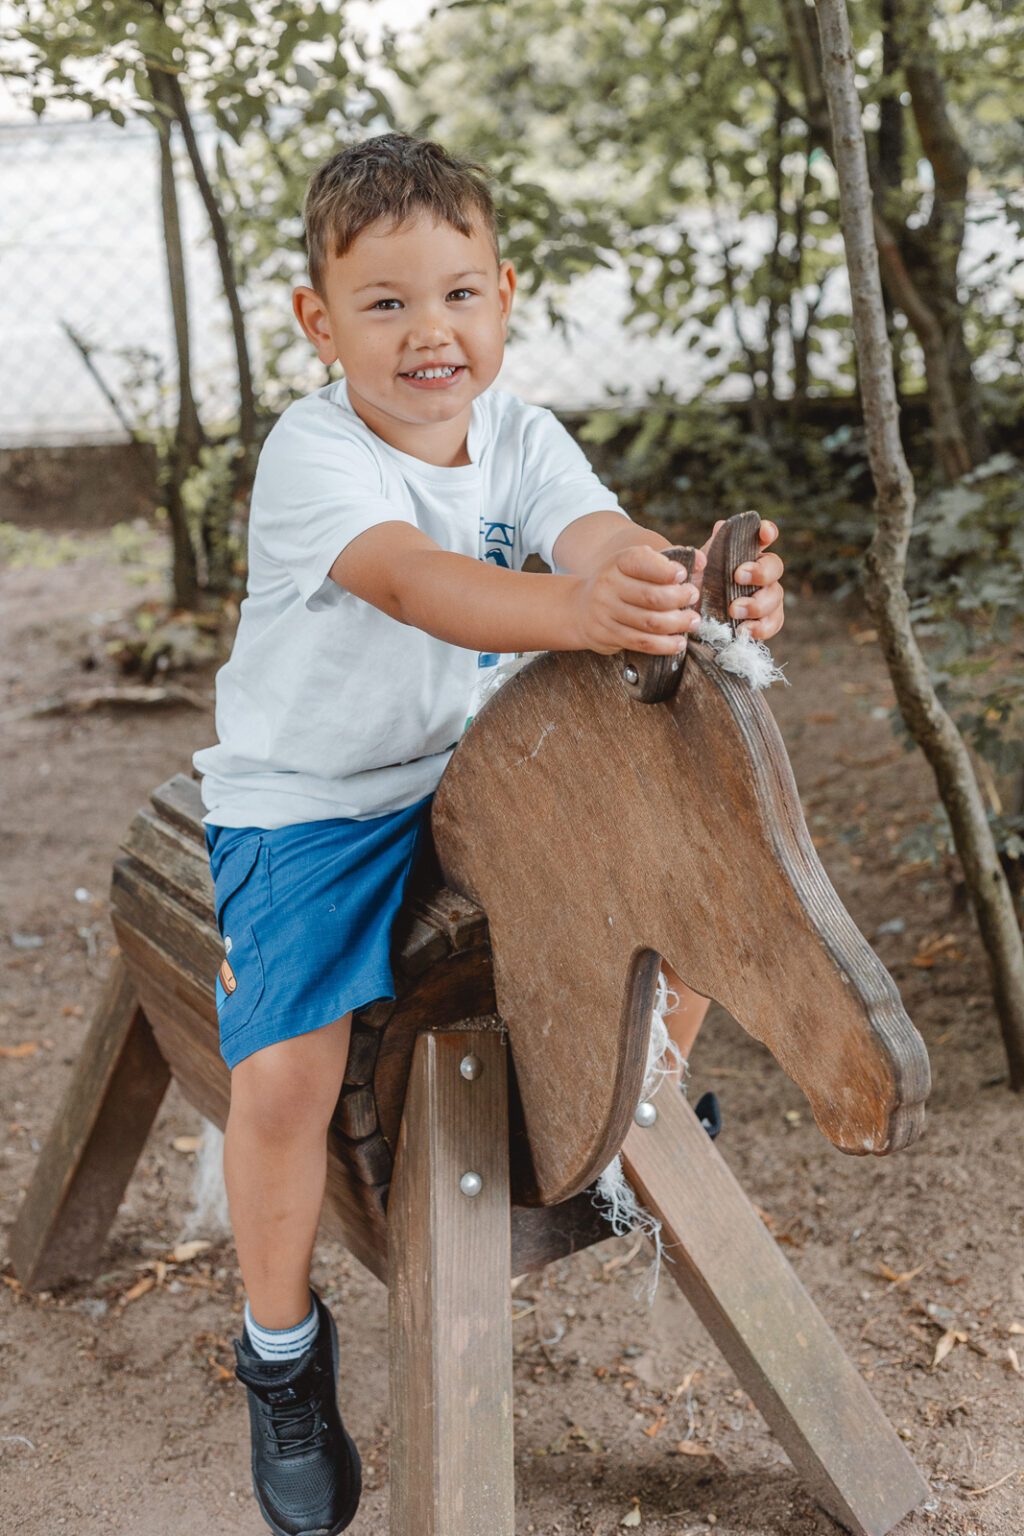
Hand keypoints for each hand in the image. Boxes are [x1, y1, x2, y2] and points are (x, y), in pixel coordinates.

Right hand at [573, 544, 701, 655]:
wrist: (580, 608)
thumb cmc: (620, 583)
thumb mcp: (635, 565)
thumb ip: (667, 563)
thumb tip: (702, 561)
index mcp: (618, 562)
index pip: (642, 562)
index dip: (666, 570)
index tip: (683, 574)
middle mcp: (609, 585)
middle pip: (651, 596)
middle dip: (679, 598)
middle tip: (694, 597)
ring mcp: (606, 611)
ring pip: (649, 622)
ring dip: (677, 623)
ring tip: (692, 621)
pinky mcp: (608, 634)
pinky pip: (641, 642)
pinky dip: (664, 645)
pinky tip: (679, 642)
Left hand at [700, 517, 784, 641]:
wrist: (692, 616)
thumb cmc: (698, 585)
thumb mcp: (698, 567)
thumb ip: (709, 549)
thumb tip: (719, 527)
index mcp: (748, 552)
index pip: (765, 536)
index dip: (768, 532)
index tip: (765, 532)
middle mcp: (762, 572)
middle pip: (775, 567)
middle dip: (760, 572)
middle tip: (737, 577)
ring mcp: (768, 596)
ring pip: (776, 596)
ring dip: (757, 604)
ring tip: (733, 611)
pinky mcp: (766, 620)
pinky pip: (774, 623)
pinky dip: (761, 628)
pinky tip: (744, 631)